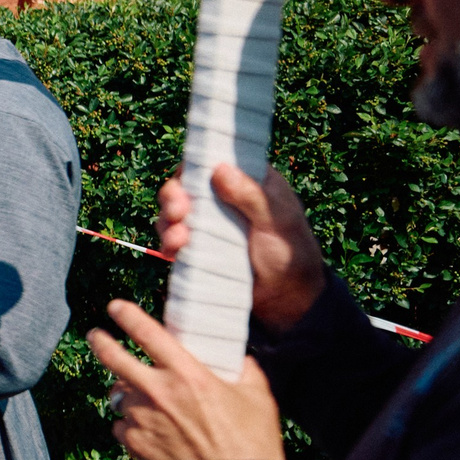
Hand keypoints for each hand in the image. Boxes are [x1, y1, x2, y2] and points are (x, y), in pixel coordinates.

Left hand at [87, 299, 284, 459]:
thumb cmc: (250, 444)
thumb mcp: (258, 397)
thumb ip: (244, 371)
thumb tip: (238, 359)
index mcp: (187, 374)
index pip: (148, 333)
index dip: (127, 315)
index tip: (116, 307)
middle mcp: (158, 392)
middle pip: (113, 359)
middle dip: (100, 342)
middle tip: (95, 336)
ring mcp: (142, 419)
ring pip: (119, 396)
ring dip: (127, 394)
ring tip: (143, 400)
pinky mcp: (135, 445)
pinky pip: (121, 427)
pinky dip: (130, 426)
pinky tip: (148, 431)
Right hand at [157, 164, 324, 332]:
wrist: (286, 298)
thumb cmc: (291, 253)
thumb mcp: (278, 221)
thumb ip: (252, 196)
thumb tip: (220, 168)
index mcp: (247, 181)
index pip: (213, 161)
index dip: (193, 165)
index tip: (185, 177)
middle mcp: (223, 198)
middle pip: (185, 186)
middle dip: (173, 197)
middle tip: (177, 212)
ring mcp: (208, 223)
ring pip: (174, 212)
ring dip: (168, 223)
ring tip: (177, 240)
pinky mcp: (198, 247)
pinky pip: (174, 238)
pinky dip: (168, 243)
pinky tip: (172, 253)